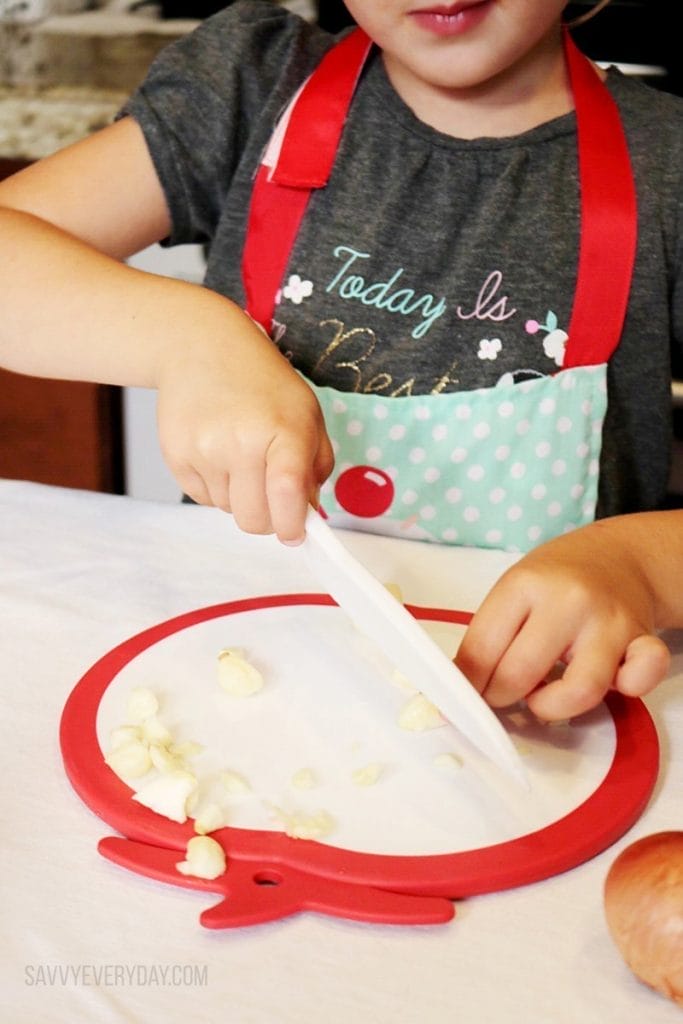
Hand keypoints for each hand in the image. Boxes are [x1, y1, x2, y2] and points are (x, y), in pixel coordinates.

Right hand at [156, 309, 333, 543]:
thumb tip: (306, 515)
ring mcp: (205, 450)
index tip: (296, 534)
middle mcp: (242, 442)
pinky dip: (215, 486)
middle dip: (268, 518)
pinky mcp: (176, 455)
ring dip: (240, 496)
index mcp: (284, 431)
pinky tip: (218, 452)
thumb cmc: (262, 383)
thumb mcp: (307, 415)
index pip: (287, 497)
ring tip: (240, 455)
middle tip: (272, 496)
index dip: (293, 526)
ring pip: (228, 510)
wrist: (201, 347)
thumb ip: (315, 467)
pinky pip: (201, 498)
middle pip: (254, 520)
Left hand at [454, 517, 671, 720]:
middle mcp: (568, 601)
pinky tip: (607, 683)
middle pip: (519, 674)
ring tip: (541, 695)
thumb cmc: (558, 578)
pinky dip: (626, 688)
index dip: (468, 683)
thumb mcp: (513, 589)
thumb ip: (489, 635)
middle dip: (499, 697)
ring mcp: (608, 622)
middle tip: (499, 694)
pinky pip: (640, 678)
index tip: (467, 693)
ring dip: (550, 707)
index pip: (481, 650)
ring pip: (578, 691)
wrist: (619, 556)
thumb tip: (463, 685)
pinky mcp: (642, 640)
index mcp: (525, 585)